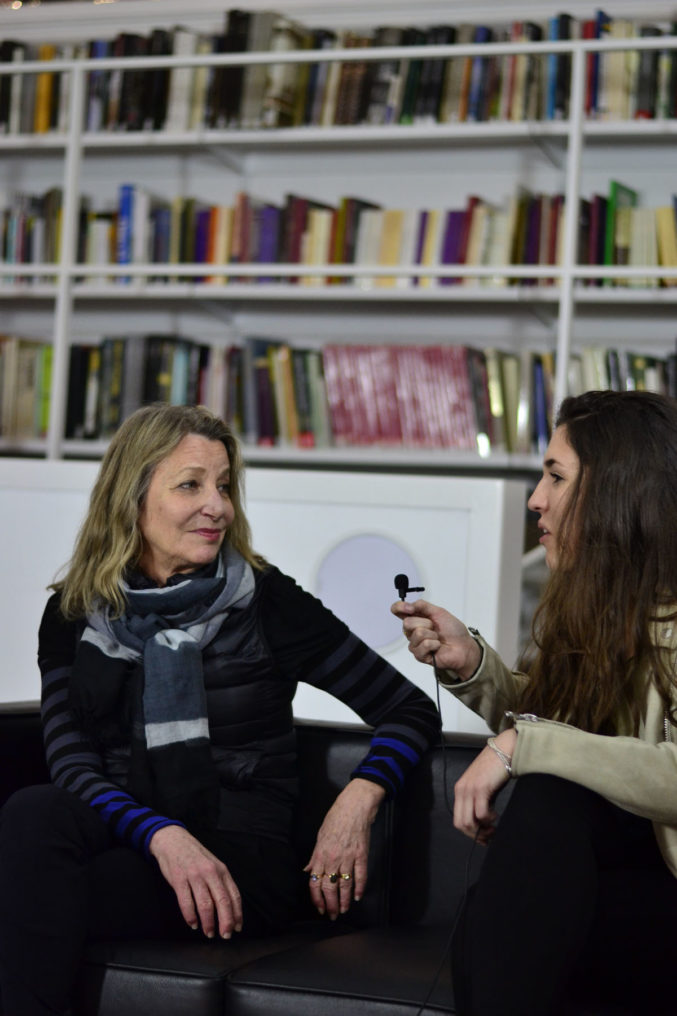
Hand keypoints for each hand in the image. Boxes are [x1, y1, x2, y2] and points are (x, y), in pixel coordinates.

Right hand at [149, 824, 242, 938]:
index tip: (237, 927)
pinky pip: (186, 902)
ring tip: (209, 933)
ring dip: (208, 922)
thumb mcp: (213, 865)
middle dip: (225, 922)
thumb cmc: (194, 856)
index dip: (237, 913)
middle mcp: (210, 872)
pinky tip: (193, 924)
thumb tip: (230, 907)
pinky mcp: (179, 879)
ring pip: (205, 904)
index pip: (233, 895)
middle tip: (225, 935)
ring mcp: (194, 875)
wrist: (173, 840)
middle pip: (222, 901)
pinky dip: (190, 916)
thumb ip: (220, 883)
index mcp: (221, 870)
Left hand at [304, 778, 385, 919]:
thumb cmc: (336, 817)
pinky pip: (360, 875)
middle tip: (332, 915)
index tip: (318, 908)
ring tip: (344, 910)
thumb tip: (308, 870)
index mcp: (320, 854)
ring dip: (344, 900)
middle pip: (329, 887)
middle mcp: (333, 858)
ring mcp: (348, 857)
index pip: (315, 881)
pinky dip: (360, 888)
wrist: (354, 806)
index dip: (316, 898)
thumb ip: (315, 855)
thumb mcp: (320, 835)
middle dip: (330, 904)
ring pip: (344, 885)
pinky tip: (358, 897)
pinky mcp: (362, 855)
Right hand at [391, 599, 481, 678]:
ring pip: (417, 633)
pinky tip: (438, 646)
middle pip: (407, 622)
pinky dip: (435, 644)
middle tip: (435, 627)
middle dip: (426, 623)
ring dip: (432, 634)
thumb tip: (408, 604)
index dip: (399, 607)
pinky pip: (424, 645)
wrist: (463, 646)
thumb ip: (422, 606)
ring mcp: (415, 643)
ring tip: (438, 638)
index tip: (409, 608)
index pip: (397, 610)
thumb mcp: (439, 612)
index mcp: (416, 618)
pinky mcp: (419, 655)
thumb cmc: (453, 631)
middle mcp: (413, 631)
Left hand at [453, 727, 516, 843]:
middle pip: (461, 824)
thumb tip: (482, 822)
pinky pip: (481, 813)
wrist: (503, 750)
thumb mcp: (482, 786)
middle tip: (489, 836)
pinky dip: (489, 819)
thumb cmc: (495, 768)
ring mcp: (470, 789)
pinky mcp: (481, 788)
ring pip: (469, 822)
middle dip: (475, 835)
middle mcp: (461, 790)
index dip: (469, 833)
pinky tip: (496, 814)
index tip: (482, 838)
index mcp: (460, 790)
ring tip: (493, 827)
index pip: (458, 819)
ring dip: (482, 830)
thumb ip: (478, 801)